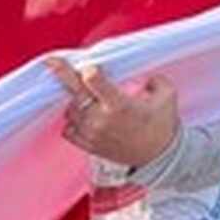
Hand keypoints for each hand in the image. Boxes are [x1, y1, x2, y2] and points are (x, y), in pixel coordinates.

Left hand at [46, 58, 179, 167]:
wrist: (159, 157)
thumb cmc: (163, 125)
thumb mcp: (167, 96)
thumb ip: (155, 80)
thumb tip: (144, 76)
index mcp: (119, 104)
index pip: (94, 81)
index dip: (90, 70)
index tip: (88, 65)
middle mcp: (101, 118)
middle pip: (76, 92)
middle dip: (63, 74)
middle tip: (52, 61)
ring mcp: (92, 133)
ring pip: (70, 111)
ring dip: (75, 101)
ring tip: (87, 97)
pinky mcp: (88, 146)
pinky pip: (68, 130)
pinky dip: (72, 121)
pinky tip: (82, 117)